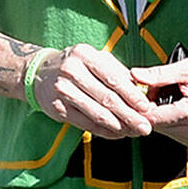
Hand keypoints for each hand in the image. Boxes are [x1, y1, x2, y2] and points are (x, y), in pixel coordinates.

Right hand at [30, 44, 154, 138]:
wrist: (40, 73)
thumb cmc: (77, 65)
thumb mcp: (96, 59)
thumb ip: (118, 73)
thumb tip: (143, 91)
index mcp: (85, 55)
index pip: (114, 79)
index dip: (133, 96)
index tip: (147, 108)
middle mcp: (72, 71)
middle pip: (107, 98)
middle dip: (130, 115)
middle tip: (145, 127)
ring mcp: (62, 90)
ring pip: (97, 114)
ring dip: (119, 126)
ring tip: (134, 132)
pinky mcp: (56, 108)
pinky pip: (85, 124)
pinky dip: (104, 131)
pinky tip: (117, 133)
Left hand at [130, 57, 187, 148]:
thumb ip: (159, 75)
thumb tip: (136, 75)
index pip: (153, 117)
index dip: (141, 105)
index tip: (139, 95)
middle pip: (156, 125)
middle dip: (151, 109)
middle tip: (157, 91)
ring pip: (164, 131)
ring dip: (161, 116)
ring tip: (171, 99)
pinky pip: (174, 133)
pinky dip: (171, 121)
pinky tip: (177, 108)